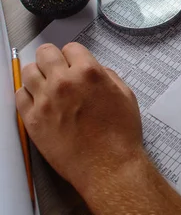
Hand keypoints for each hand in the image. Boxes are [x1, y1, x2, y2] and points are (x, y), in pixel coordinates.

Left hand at [16, 43, 143, 194]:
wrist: (109, 166)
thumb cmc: (120, 135)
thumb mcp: (126, 96)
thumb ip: (108, 77)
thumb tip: (96, 71)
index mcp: (89, 73)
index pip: (71, 48)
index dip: (74, 55)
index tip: (74, 63)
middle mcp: (64, 82)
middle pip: (45, 54)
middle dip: (52, 58)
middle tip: (57, 68)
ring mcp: (45, 101)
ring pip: (28, 72)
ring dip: (38, 74)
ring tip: (47, 84)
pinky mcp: (32, 120)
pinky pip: (19, 96)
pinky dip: (28, 95)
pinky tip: (40, 101)